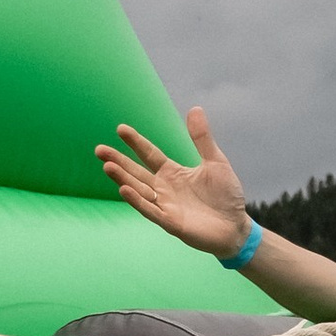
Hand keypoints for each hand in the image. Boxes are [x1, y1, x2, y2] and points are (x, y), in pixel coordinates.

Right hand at [95, 105, 249, 257]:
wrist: (236, 226)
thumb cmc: (226, 196)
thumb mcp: (215, 162)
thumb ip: (202, 139)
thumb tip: (194, 109)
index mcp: (173, 173)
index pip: (149, 154)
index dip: (136, 142)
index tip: (121, 129)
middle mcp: (164, 189)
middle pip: (137, 172)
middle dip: (118, 161)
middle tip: (99, 150)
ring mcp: (165, 206)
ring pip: (139, 190)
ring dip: (123, 179)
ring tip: (107, 166)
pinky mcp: (171, 223)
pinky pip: (151, 211)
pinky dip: (138, 201)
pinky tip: (124, 189)